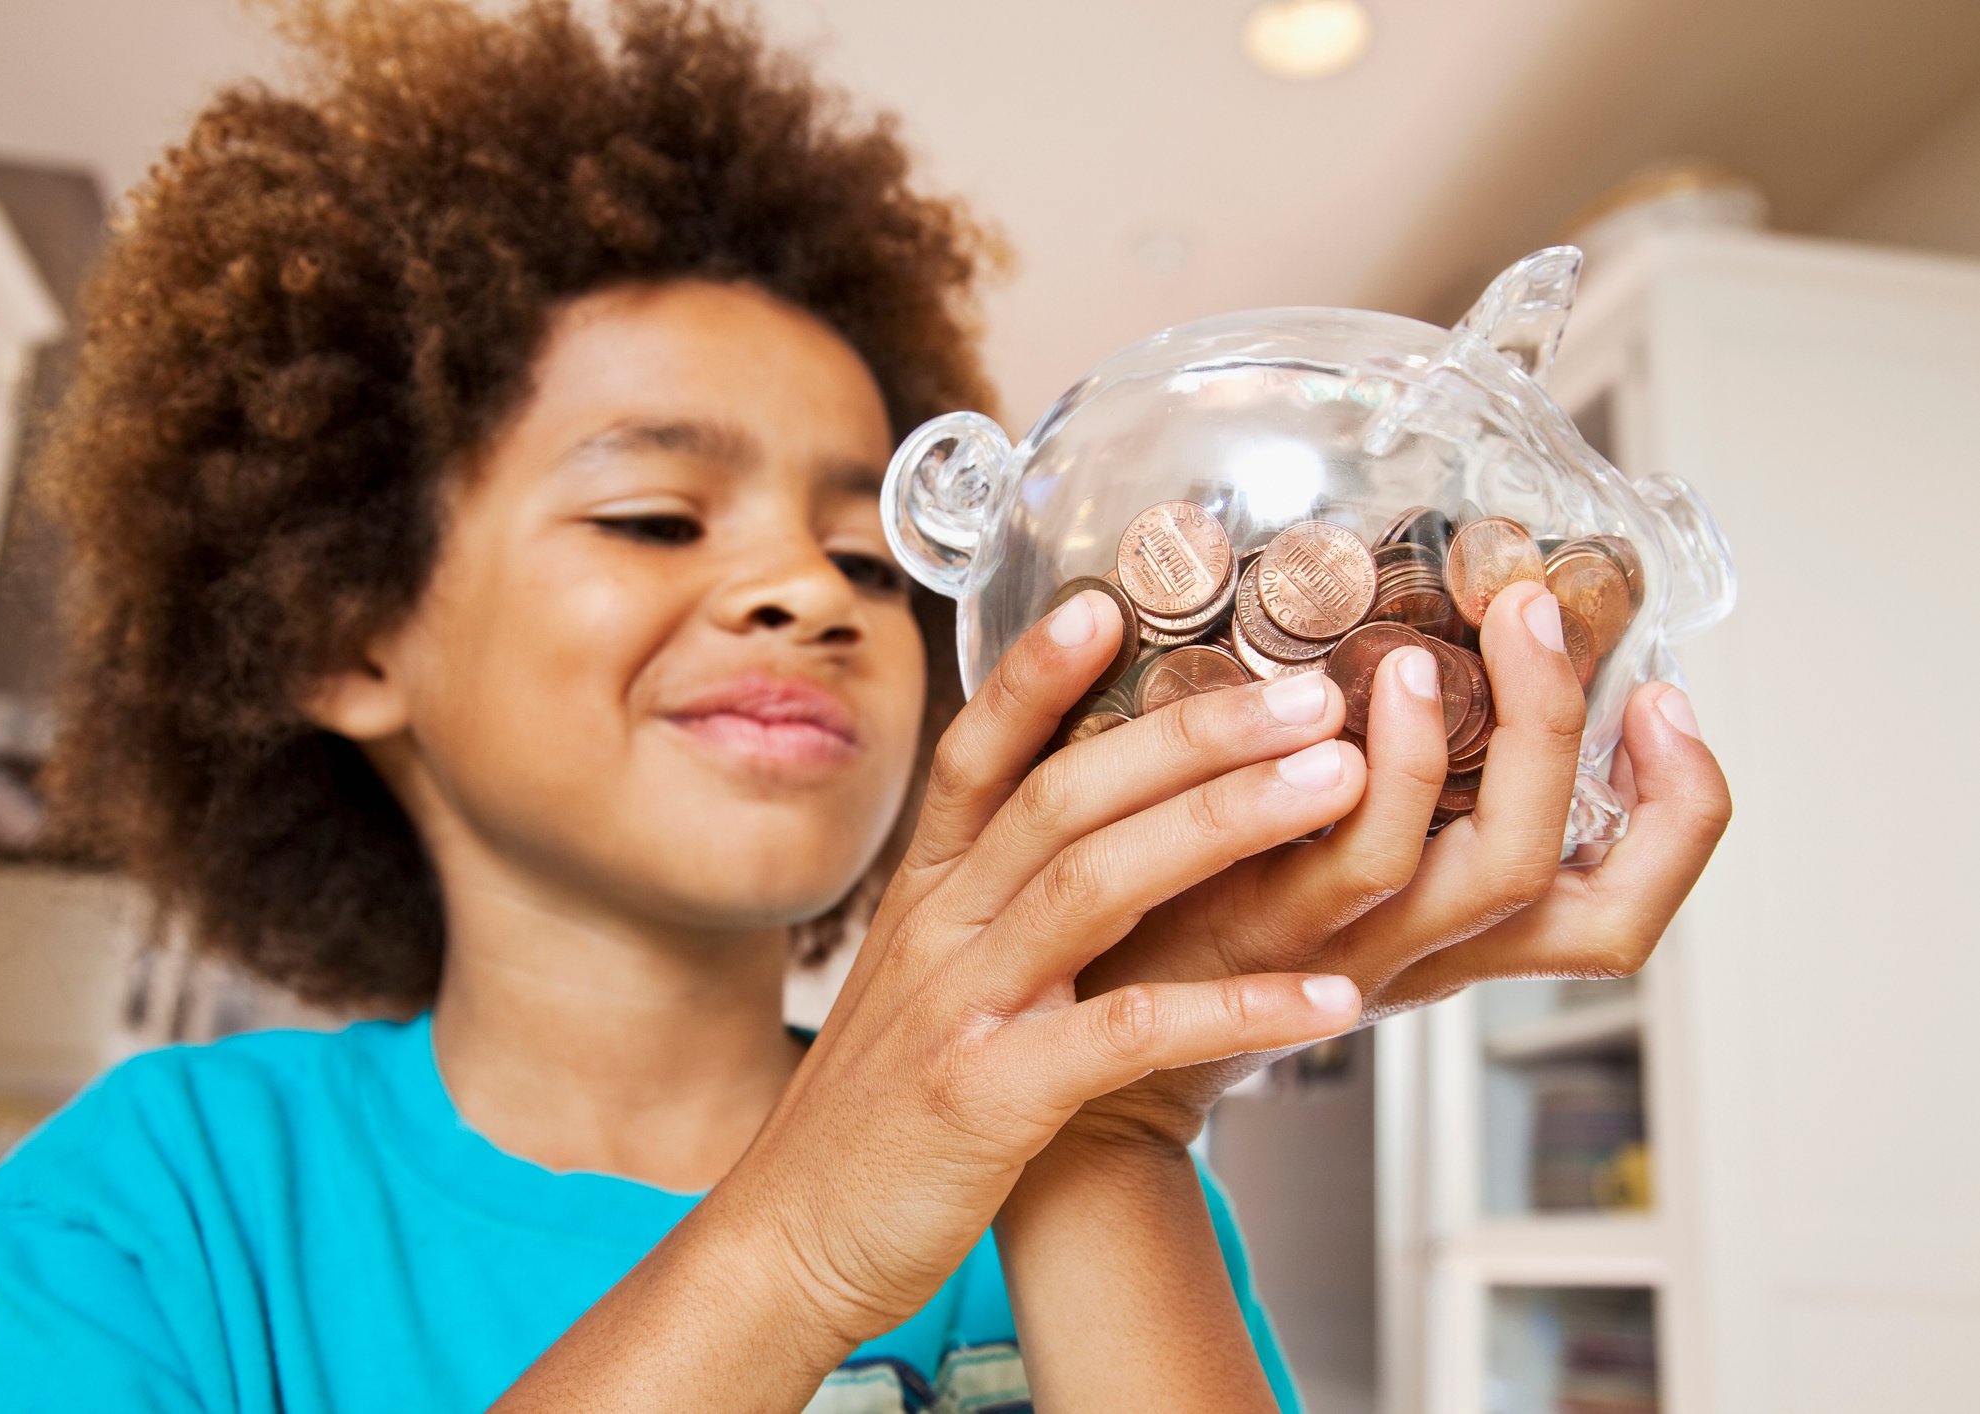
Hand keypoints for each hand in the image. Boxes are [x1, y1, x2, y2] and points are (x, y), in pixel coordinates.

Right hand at [707, 589, 1366, 1354]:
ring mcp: (961, 1009)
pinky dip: (1230, 1010)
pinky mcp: (990, 1099)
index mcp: (922, 900)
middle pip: (1062, 797)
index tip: (1110, 604)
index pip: (977, 758)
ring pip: (1094, 883)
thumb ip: (985, 917)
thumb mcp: (914, 990)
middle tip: (1305, 688)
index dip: (1038, 676)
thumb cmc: (874, 1121)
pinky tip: (1324, 996)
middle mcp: (937, 934)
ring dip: (1223, 822)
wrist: (788, 1245)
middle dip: (1189, 732)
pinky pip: (1126, 1033)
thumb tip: (1088, 856)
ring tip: (1335, 783)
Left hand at [1047, 580, 1730, 1148]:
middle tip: (1537, 610)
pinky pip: (1354, 865)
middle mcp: (1430, 947)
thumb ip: (1387, 781)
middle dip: (1569, 729)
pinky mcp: (1270, 933)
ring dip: (1493, 743)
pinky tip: (1348, 693)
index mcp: (1462, 930)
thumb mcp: (1329, 861)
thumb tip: (1423, 631)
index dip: (1683, 812)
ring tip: (1439, 650)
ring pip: (1488, 871)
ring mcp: (1357, 946)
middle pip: (1566, 868)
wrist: (1097, 1043)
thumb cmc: (1210, 919)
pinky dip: (1385, 774)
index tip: (1664, 697)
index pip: (1625, 905)